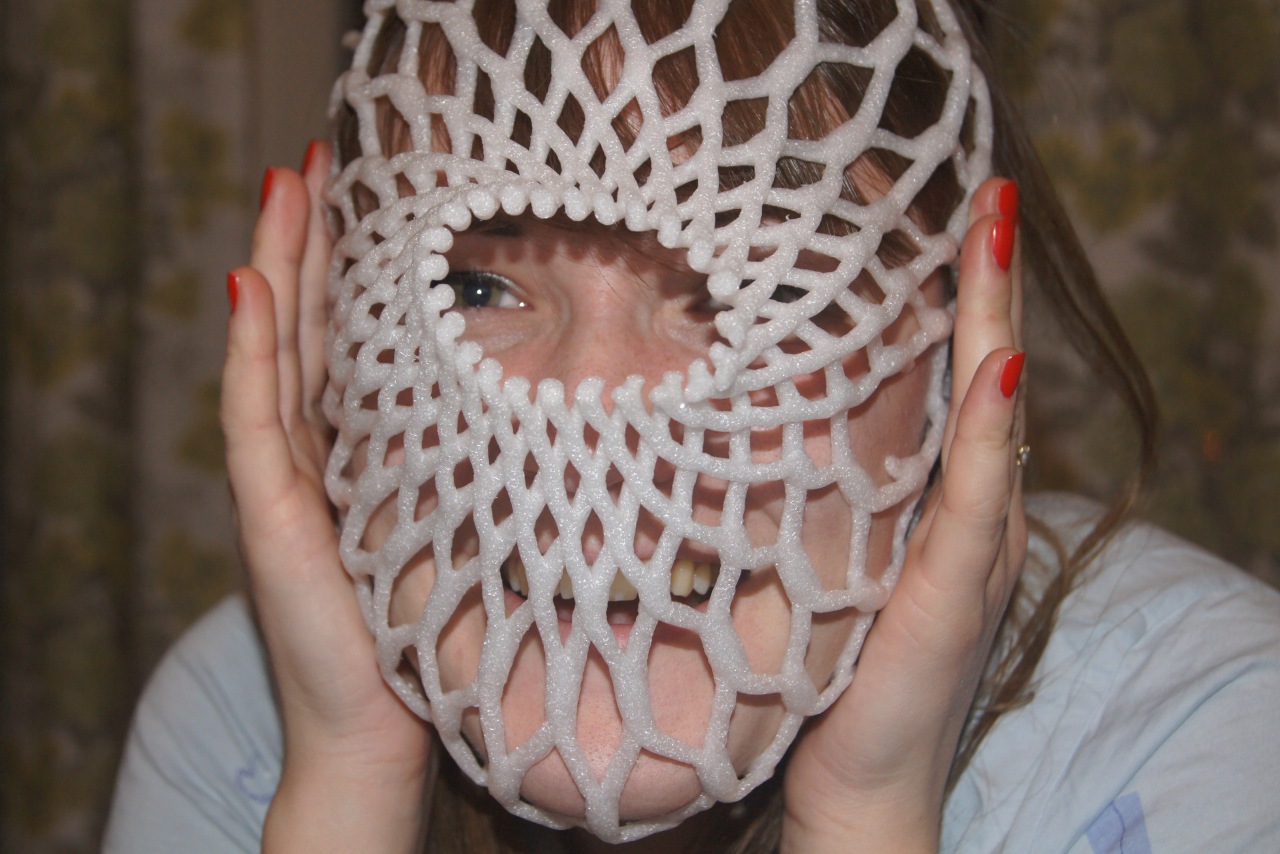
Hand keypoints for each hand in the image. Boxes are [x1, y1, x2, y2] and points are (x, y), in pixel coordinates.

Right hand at [222, 143, 432, 851]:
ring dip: (272, 268)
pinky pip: (255, 421)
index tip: (361, 189)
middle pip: (300, 326)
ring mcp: (282, 481)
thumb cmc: (428, 626)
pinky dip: (252, 355)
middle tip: (314, 158)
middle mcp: (309, 453)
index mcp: (350, 449)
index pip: (340, 338)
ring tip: (282, 189)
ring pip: (272, 353)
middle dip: (304, 241)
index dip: (342, 264)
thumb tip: (553, 408)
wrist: (382, 724)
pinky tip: (250, 292)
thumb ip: (474, 463)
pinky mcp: (271, 519)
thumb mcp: (458, 524)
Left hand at [781, 177, 1027, 852]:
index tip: (949, 220)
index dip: (958, 303)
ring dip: (995, 324)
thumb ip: (818, 498)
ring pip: (989, 420)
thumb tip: (746, 431)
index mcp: (937, 505)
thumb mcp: (824, 562)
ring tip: (991, 239)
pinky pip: (975, 503)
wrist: (858, 778)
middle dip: (987, 287)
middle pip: (986, 380)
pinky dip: (988, 433)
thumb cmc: (834, 671)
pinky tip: (995, 370)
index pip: (955, 383)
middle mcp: (969, 515)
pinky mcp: (953, 596)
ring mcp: (971, 552)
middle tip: (986, 196)